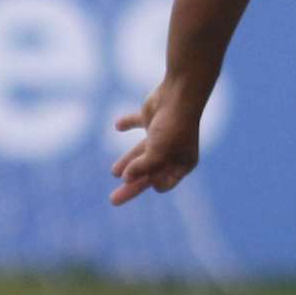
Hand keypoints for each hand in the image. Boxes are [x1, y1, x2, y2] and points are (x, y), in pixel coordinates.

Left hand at [109, 84, 204, 204]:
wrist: (179, 94)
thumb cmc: (172, 127)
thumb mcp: (157, 153)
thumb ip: (141, 167)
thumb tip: (124, 179)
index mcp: (182, 163)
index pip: (163, 183)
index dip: (149, 185)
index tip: (140, 181)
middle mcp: (174, 152)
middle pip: (148, 173)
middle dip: (131, 186)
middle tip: (114, 200)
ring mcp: (162, 135)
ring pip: (142, 153)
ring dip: (128, 161)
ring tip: (113, 172)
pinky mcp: (152, 119)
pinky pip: (137, 122)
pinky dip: (127, 124)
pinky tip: (117, 126)